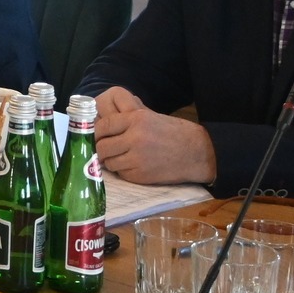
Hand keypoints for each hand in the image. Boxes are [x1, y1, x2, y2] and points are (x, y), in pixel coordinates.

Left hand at [92, 86, 215, 184]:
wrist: (197, 153)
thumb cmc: (173, 133)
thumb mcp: (149, 117)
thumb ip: (125, 120)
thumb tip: (99, 124)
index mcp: (135, 119)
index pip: (102, 126)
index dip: (96, 132)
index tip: (96, 136)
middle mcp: (134, 138)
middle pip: (101, 147)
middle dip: (101, 149)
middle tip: (106, 149)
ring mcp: (137, 158)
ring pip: (109, 162)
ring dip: (112, 161)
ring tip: (122, 157)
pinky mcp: (141, 175)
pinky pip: (121, 173)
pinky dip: (123, 170)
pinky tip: (134, 165)